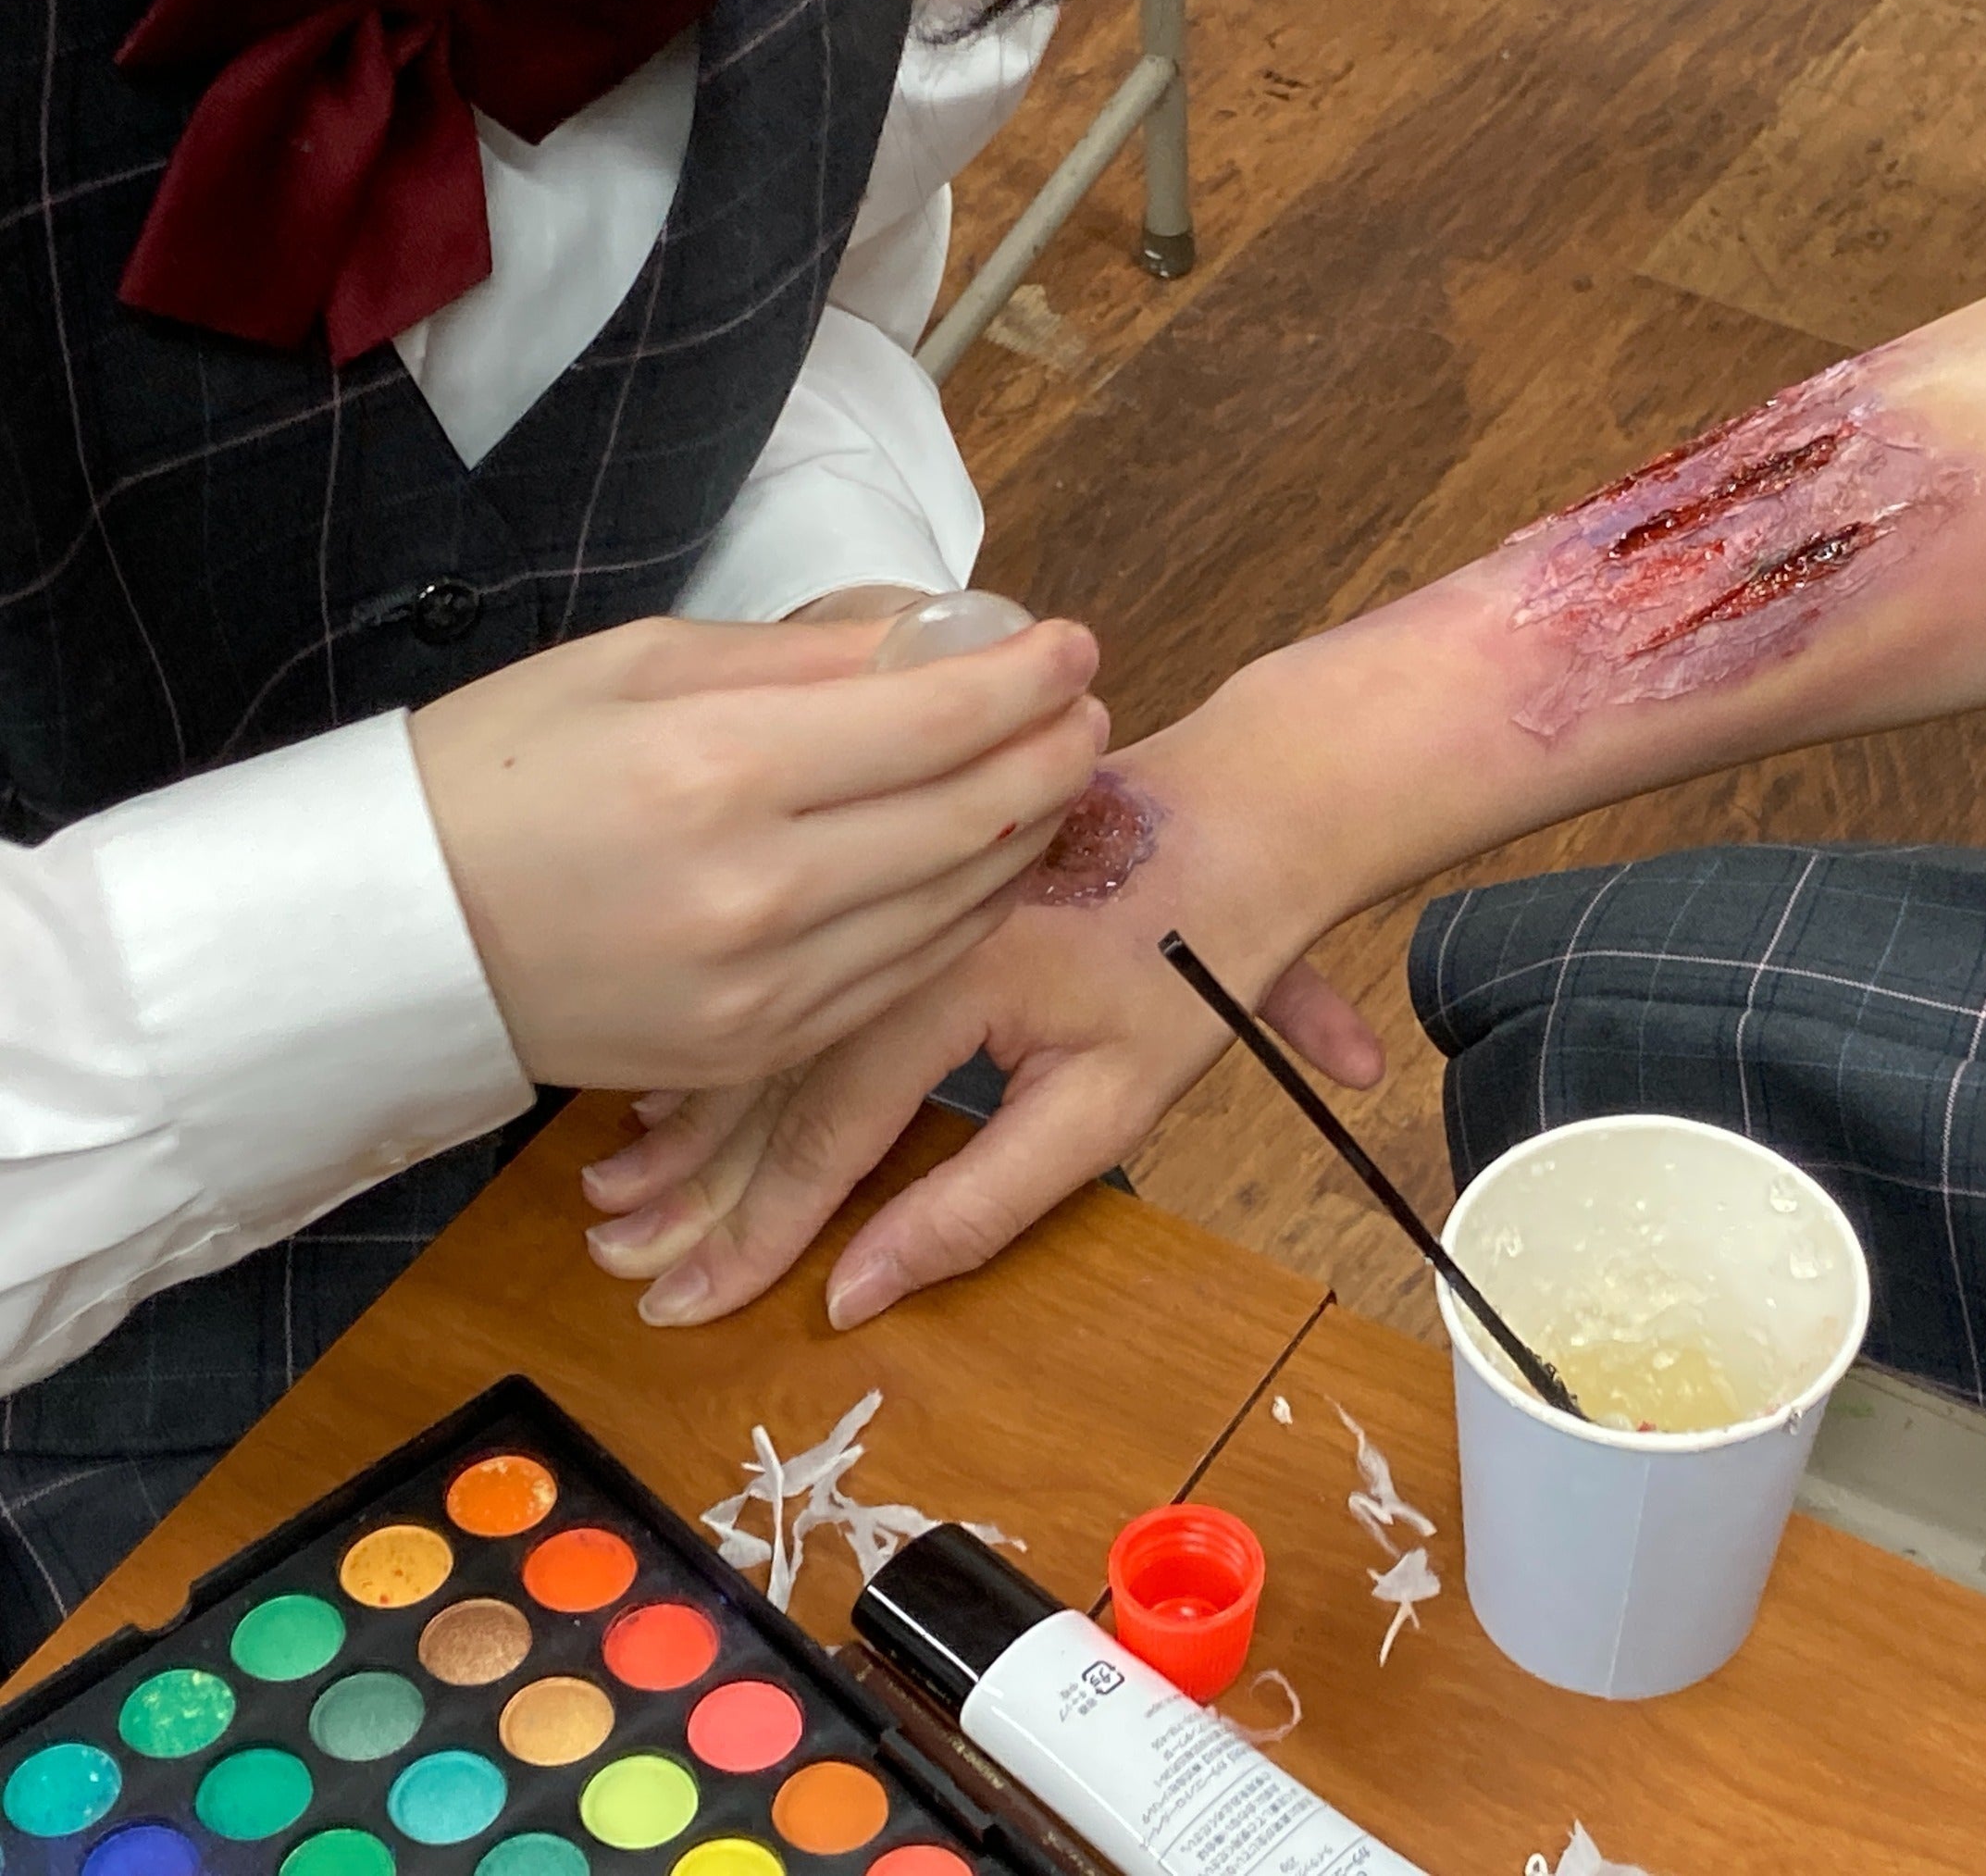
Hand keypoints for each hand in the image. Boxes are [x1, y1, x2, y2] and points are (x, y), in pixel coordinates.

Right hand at [411, 612, 1104, 1090]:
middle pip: (971, 817)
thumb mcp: (637, 664)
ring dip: (1028, 833)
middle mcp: (757, 889)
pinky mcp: (759, 1047)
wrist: (395, 935)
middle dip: (1055, 753)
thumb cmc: (502, 771)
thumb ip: (801, 656)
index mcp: (719, 768)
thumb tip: (934, 642)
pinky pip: (905, 974)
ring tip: (1053, 774)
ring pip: (956, 903)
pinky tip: (987, 863)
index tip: (1074, 646)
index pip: (935, 721)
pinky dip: (966, 912)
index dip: (1027, 680)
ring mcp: (764, 986)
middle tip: (1087, 708)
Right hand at [578, 708, 1385, 1327]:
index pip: (826, 1135)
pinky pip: (795, 971)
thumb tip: (857, 1293)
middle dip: (691, 1181)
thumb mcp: (1114, 1102)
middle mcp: (898, 929)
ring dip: (689, 1112)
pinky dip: (733, 1039)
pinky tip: (674, 1088)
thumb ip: (980, 1204)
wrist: (1243, 805)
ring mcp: (890, 895)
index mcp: (951, 980)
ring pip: (770, 1020)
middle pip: (772, 1075)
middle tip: (617, 1261)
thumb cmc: (1201, 955)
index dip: (755, 1233)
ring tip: (617, 1192)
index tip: (687, 1306)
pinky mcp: (894, 879)